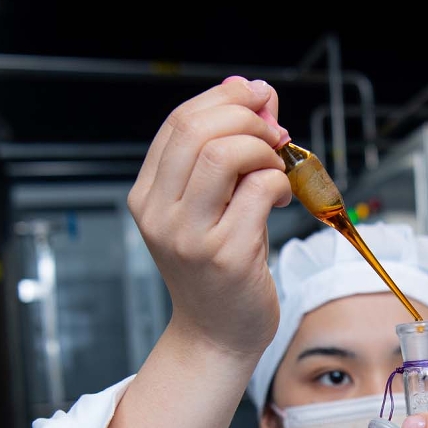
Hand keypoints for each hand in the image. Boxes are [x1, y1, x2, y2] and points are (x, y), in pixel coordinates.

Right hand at [127, 78, 292, 356]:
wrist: (217, 335)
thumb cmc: (219, 269)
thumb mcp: (212, 205)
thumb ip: (226, 151)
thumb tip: (252, 91)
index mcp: (148, 196)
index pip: (179, 122)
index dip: (224, 99)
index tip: (258, 100)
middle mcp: (160, 215)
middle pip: (197, 130)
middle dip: (246, 118)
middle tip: (274, 135)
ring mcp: (190, 237)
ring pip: (223, 154)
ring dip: (262, 149)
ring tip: (275, 168)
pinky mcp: (226, 256)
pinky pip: (258, 190)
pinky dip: (278, 182)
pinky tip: (279, 199)